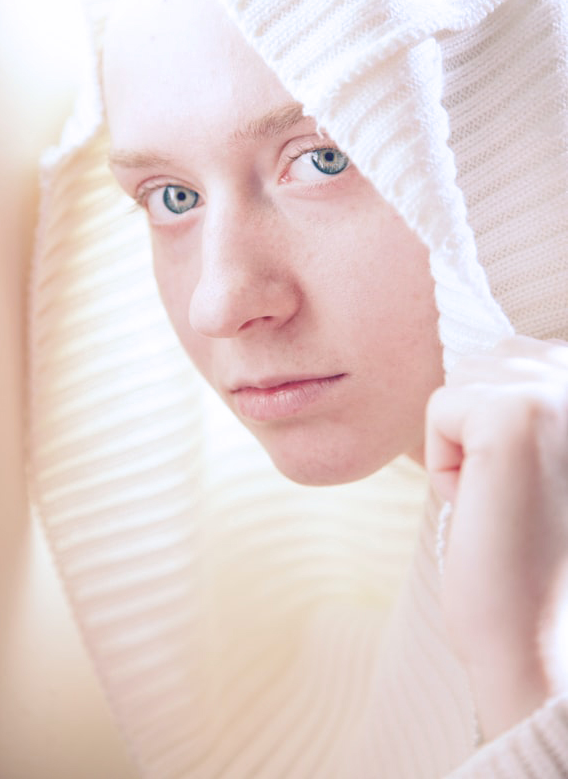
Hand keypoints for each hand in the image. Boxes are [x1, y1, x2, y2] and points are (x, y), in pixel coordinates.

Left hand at [425, 336, 567, 739]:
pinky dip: (444, 463)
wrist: (539, 644)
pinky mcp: (511, 416)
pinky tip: (484, 505)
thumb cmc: (533, 557)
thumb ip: (530, 405)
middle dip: (479, 428)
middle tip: (516, 497)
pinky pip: (439, 409)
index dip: (501, 421)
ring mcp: (557, 395)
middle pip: (489, 360)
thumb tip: (478, 353)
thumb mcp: (544, 459)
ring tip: (503, 500)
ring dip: (463, 444)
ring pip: (462, 382)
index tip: (529, 483)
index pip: (524, 356)